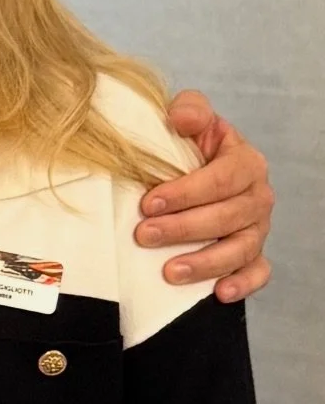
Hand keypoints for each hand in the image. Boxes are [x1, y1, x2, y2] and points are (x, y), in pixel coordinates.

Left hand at [134, 93, 272, 302]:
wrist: (195, 172)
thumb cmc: (190, 148)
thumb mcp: (190, 120)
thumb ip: (190, 110)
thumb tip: (181, 119)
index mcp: (246, 162)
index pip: (222, 179)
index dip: (186, 192)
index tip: (148, 203)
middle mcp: (257, 197)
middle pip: (228, 216)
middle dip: (185, 228)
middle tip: (144, 235)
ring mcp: (257, 229)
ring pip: (240, 249)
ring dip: (206, 263)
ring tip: (170, 272)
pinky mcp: (254, 255)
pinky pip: (258, 272)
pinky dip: (243, 284)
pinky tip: (219, 293)